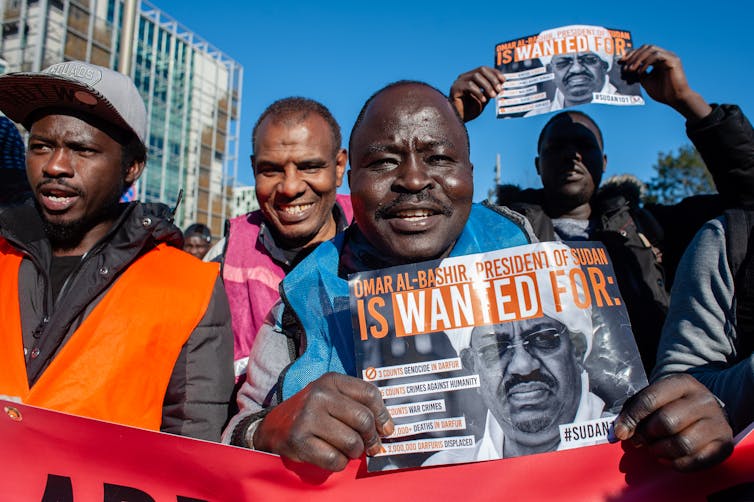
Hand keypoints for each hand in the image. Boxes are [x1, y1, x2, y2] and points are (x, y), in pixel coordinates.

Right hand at [253, 372, 393, 471]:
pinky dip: (339, 463)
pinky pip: (335, 460)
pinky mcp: (300, 441)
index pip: (370, 394)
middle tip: (369, 445)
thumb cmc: (312, 412)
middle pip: (363, 420)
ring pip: (352, 443)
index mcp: (331, 381)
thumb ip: (360, 405)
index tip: (385, 429)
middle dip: (370, 438)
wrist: (274, 426)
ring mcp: (308, 418)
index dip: (383, 415)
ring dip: (354, 452)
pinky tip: (331, 455)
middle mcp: (319, 395)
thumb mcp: (333, 397)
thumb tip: (388, 429)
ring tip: (346, 449)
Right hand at [449, 66, 504, 121]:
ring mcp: (459, 82)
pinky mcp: (455, 88)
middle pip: (481, 70)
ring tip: (493, 96)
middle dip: (492, 79)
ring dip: (487, 86)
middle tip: (499, 89)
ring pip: (476, 76)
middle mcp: (464, 77)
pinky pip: (469, 85)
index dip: (495, 73)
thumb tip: (501, 84)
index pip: (484, 69)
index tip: (503, 80)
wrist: (459, 120)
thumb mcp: (484, 99)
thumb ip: (491, 91)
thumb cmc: (470, 111)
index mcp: (471, 77)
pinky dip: (478, 92)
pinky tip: (483, 100)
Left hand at [612, 374, 732, 471]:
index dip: (632, 417)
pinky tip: (667, 458)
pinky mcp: (724, 444)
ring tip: (654, 449)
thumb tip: (620, 431)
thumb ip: (635, 409)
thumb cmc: (673, 404)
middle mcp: (703, 400)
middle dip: (647, 435)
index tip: (620, 432)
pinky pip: (696, 461)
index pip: (651, 399)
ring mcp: (717, 422)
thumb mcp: (656, 397)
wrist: (708, 411)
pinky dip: (676, 463)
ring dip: (660, 451)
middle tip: (640, 440)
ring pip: (682, 444)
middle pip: (667, 422)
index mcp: (682, 383)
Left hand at [619, 44, 711, 120]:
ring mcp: (670, 56)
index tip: (621, 61)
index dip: (632, 54)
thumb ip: (639, 73)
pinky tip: (641, 72)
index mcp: (659, 59)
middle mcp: (665, 55)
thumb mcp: (646, 81)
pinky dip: (646, 62)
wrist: (675, 99)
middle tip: (625, 66)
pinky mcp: (673, 61)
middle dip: (634, 55)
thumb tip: (627, 68)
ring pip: (651, 49)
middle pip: (647, 47)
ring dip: (638, 58)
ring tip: (630, 69)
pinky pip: (657, 56)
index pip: (644, 50)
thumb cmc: (663, 92)